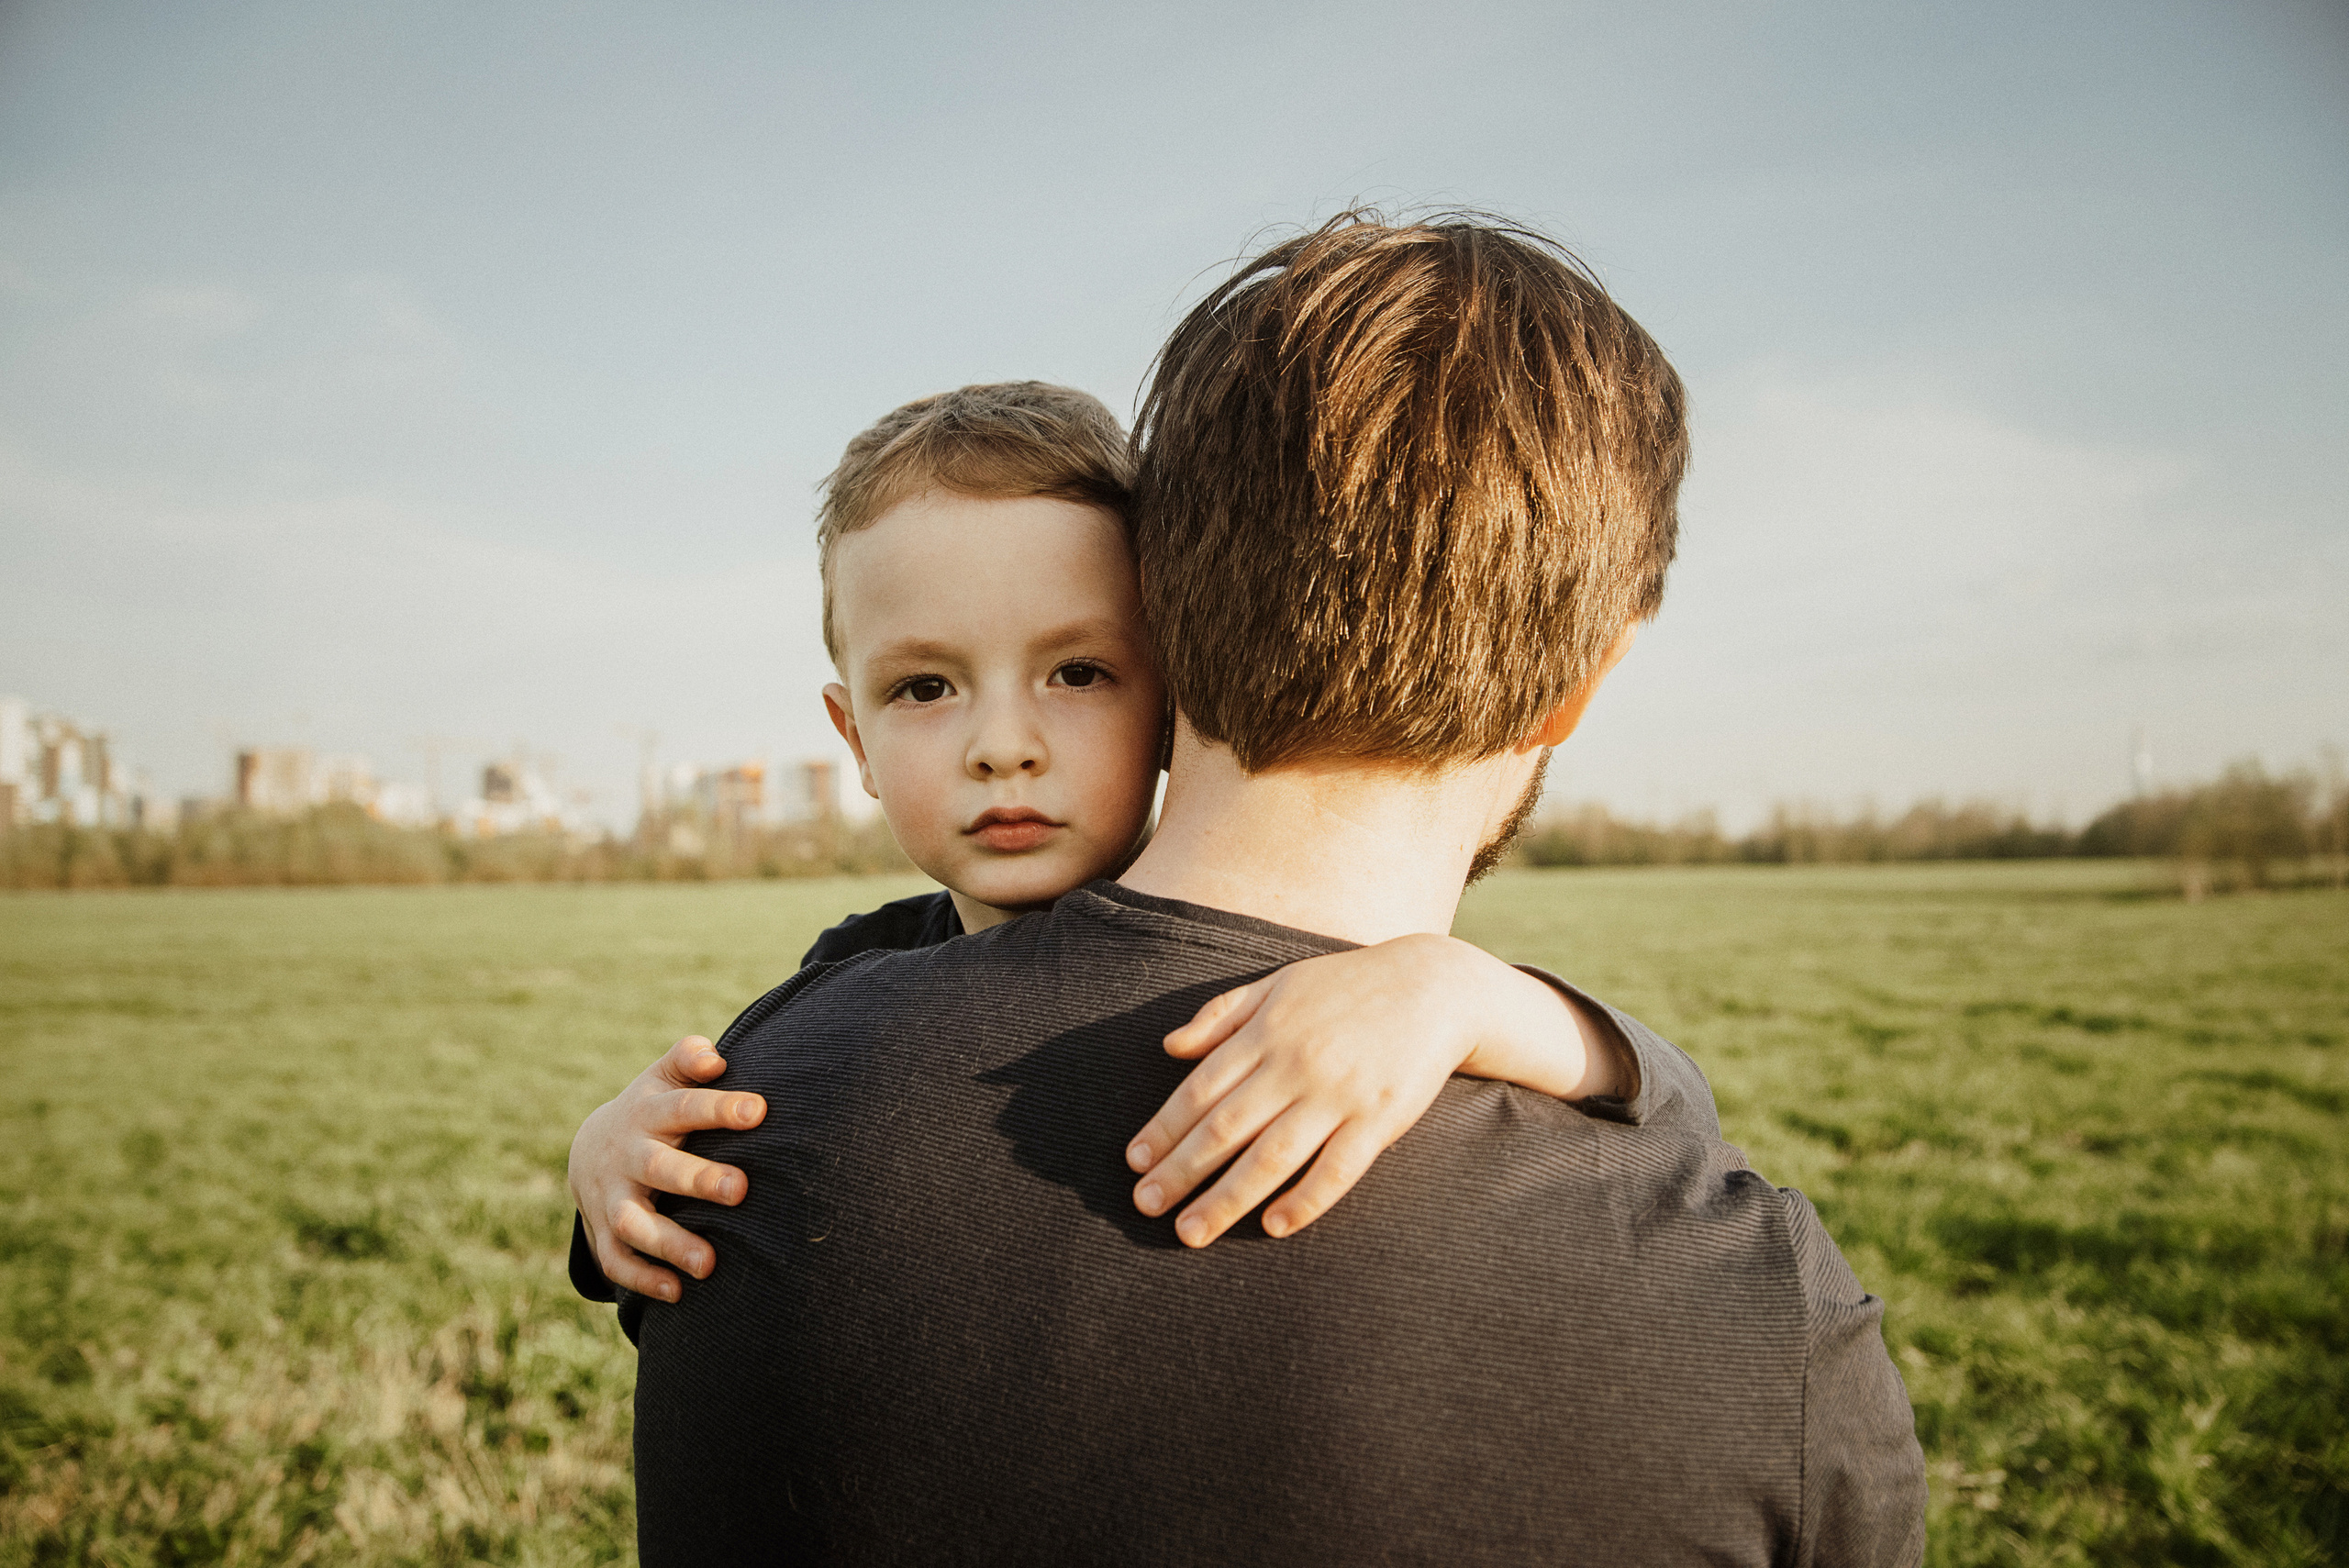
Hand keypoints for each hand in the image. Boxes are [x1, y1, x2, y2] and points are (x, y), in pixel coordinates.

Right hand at [567, 1035, 766, 1301]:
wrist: (590, 1148)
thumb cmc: (653, 1109)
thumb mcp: (664, 1077)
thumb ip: (689, 1059)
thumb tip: (716, 1058)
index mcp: (649, 1112)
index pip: (684, 1107)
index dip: (719, 1108)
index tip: (759, 1111)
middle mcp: (628, 1156)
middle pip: (659, 1168)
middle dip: (698, 1180)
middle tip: (741, 1189)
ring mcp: (612, 1197)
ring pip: (634, 1224)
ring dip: (669, 1243)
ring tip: (710, 1263)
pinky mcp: (604, 1232)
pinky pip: (617, 1261)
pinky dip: (643, 1279)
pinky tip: (678, 1293)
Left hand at [1124, 935, 1615, 1247]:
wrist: (1437, 985)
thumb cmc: (1348, 986)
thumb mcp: (1279, 984)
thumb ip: (1222, 1014)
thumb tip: (1169, 1047)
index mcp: (1267, 1031)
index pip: (1201, 1088)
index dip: (1164, 1127)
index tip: (1135, 1161)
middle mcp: (1297, 1064)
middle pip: (1226, 1128)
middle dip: (1181, 1170)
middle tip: (1145, 1206)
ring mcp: (1340, 1094)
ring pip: (1272, 1156)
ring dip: (1226, 1198)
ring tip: (1190, 1231)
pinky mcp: (1381, 1119)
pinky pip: (1338, 1169)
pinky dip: (1305, 1199)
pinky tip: (1273, 1225)